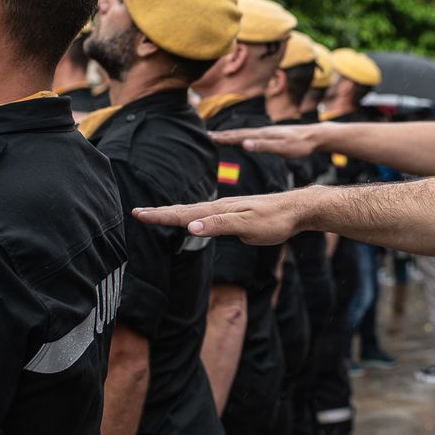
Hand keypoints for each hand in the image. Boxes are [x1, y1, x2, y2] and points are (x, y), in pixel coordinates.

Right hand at [134, 191, 306, 245]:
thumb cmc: (276, 219)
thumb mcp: (248, 226)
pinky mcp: (233, 213)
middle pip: (183, 210)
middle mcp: (219, 207)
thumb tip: (190, 227)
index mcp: (219, 210)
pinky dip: (190, 215)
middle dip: (159, 213)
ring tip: (154, 214)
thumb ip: (220, 226)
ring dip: (171, 213)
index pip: (183, 214)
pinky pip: (205, 214)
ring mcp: (226, 209)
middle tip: (136, 212)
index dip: (159, 216)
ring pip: (193, 211)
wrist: (297, 208)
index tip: (137, 214)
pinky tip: (190, 218)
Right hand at [212, 124, 323, 157]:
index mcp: (262, 134)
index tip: (208, 137)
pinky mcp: (271, 136)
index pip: (238, 136)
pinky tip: (241, 139)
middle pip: (238, 133)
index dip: (223, 138)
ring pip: (244, 134)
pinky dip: (241, 137)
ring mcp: (266, 133)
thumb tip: (244, 144)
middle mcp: (262, 131)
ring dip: (230, 135)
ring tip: (218, 137)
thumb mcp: (282, 148)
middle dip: (222, 135)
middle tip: (206, 135)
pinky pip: (251, 136)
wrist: (315, 136)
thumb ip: (263, 146)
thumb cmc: (300, 144)